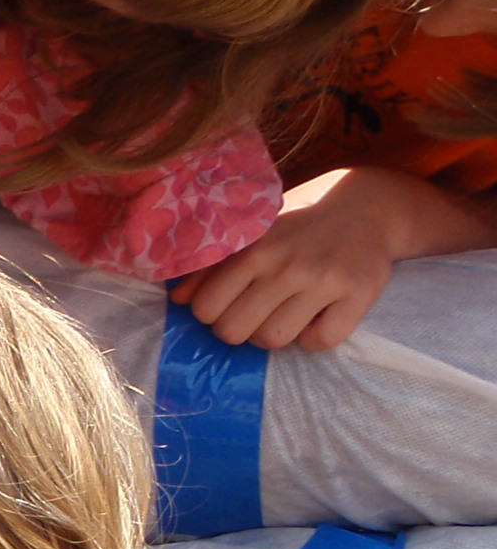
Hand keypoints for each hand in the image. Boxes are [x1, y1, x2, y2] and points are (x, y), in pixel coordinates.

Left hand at [172, 167, 496, 349]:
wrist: (370, 207)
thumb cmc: (299, 226)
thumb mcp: (254, 234)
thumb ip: (213, 265)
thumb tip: (179, 300)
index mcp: (255, 248)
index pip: (205, 308)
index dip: (212, 313)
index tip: (228, 303)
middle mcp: (287, 264)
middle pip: (234, 331)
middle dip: (238, 329)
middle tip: (255, 314)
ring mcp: (325, 279)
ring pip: (273, 340)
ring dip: (274, 335)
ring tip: (286, 314)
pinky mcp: (360, 293)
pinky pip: (321, 341)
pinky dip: (316, 337)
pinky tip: (319, 316)